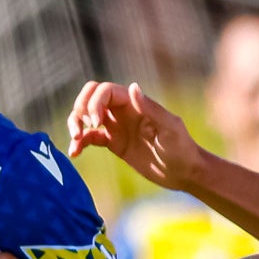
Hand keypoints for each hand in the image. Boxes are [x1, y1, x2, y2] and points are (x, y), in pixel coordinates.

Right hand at [66, 81, 201, 190]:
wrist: (184, 172)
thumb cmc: (181, 148)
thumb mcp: (169, 128)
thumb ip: (150, 108)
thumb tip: (132, 86)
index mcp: (135, 103)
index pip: (105, 91)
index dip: (94, 103)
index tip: (96, 123)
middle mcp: (123, 111)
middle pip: (90, 97)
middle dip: (80, 109)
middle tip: (81, 129)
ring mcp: (117, 126)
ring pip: (86, 116)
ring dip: (75, 124)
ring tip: (75, 141)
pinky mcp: (114, 144)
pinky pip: (90, 138)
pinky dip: (79, 143)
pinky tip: (74, 153)